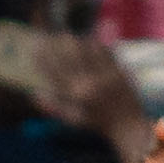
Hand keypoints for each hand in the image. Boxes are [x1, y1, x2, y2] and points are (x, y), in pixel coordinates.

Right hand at [21, 29, 148, 154]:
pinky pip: (105, 51)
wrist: (128, 125)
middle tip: (48, 37)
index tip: (34, 49)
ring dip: (75, 41)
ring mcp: (106, 74)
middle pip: (70, 56)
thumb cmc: (98, 124)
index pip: (55, 72)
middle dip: (56, 45)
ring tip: (66, 37)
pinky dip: (95, 43)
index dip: (43, 59)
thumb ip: (54, 107)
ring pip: (87, 49)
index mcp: (77, 95)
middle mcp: (90, 82)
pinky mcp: (119, 70)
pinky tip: (88, 40)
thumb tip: (35, 95)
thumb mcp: (73, 120)